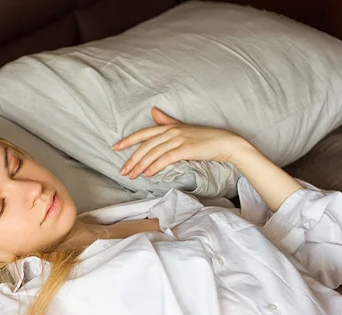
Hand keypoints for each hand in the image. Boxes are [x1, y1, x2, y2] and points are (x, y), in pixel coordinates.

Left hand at [112, 108, 248, 179]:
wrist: (225, 143)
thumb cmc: (204, 137)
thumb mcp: (183, 127)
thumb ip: (167, 122)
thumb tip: (153, 111)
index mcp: (169, 127)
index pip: (143, 133)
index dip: (128, 141)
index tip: (116, 148)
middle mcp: (171, 131)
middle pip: (145, 146)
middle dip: (132, 159)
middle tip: (122, 171)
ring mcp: (178, 139)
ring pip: (153, 154)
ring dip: (140, 166)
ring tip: (132, 176)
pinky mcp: (186, 149)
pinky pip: (165, 158)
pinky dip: (155, 166)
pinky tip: (148, 174)